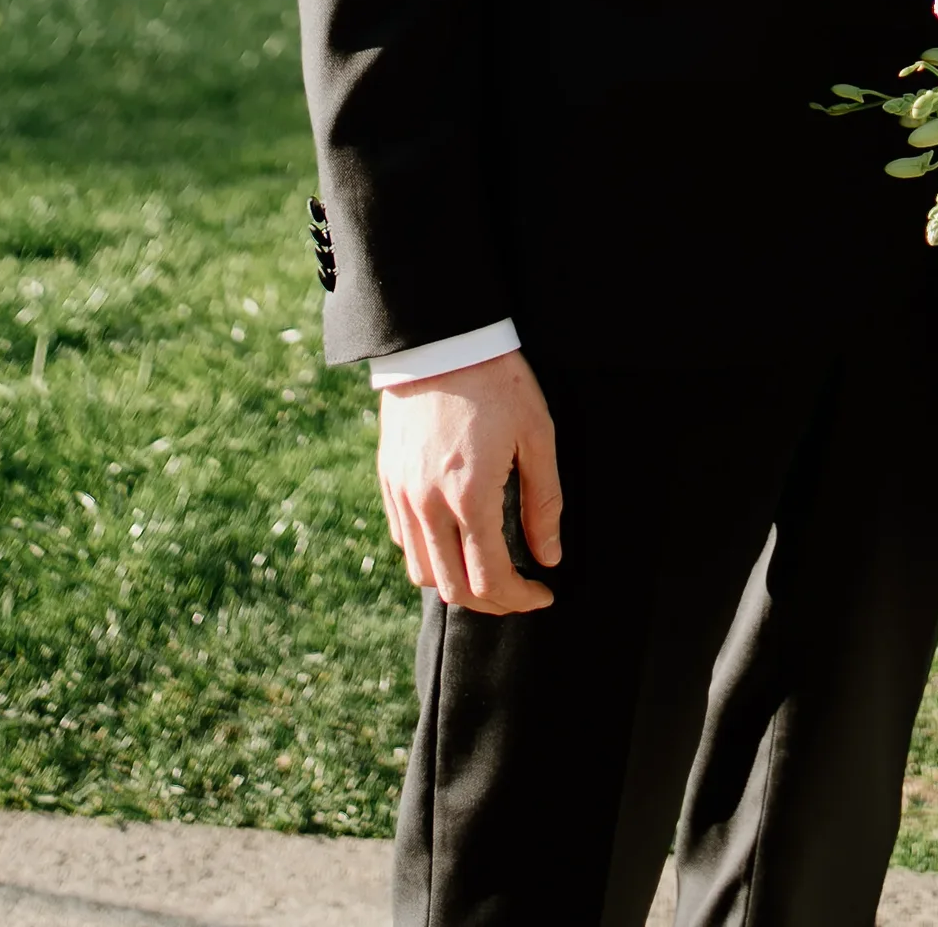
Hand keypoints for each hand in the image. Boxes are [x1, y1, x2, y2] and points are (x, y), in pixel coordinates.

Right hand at [377, 349, 561, 614]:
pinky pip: (403, 539)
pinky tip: (456, 540)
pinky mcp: (388, 478)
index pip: (490, 581)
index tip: (543, 593)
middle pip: (454, 589)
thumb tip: (549, 557)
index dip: (520, 599)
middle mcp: (429, 504)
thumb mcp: (536, 434)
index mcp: (470, 496)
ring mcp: (403, 493)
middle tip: (519, 591)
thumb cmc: (498, 380)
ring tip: (488, 570)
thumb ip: (544, 502)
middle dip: (492, 602)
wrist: (442, 336)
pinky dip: (429, 554)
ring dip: (457, 584)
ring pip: (422, 572)